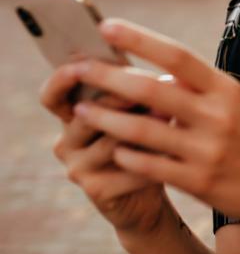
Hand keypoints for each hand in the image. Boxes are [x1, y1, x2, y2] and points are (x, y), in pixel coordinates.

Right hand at [39, 64, 170, 234]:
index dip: (61, 79)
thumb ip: (134, 86)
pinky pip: (127, 166)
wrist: (153, 185)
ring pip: (111, 139)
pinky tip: (172, 150)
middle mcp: (67, 141)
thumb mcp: (138, 107)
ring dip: (144, 127)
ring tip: (171, 114)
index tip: (80, 63)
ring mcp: (78, 168)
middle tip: (156, 83)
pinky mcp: (96, 190)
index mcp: (73, 114)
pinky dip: (153, 157)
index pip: (52, 95)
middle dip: (122, 97)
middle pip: (87, 114)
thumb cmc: (147, 134)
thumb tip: (159, 71)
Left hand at [67, 18, 239, 232]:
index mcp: (226, 89)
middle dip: (108, 76)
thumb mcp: (238, 103)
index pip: (177, 55)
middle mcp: (216, 115)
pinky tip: (114, 150)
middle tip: (77, 67)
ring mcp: (207, 150)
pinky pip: (151, 166)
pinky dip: (127, 156)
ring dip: (107, 119)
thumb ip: (202, 88)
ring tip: (81, 111)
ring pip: (143, 130)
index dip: (140, 39)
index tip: (107, 26)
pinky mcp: (198, 182)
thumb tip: (161, 72)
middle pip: (152, 89)